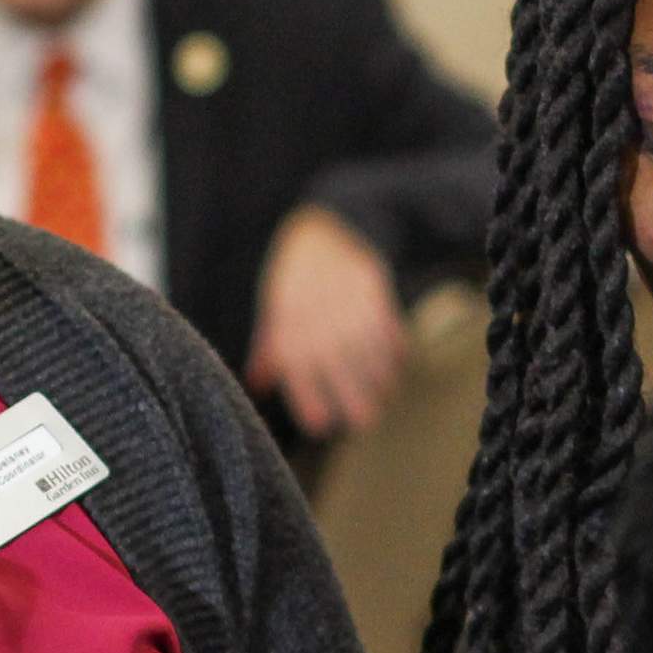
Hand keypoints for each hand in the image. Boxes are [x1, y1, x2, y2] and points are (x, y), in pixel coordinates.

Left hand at [245, 204, 406, 436]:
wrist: (325, 227)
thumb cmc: (295, 276)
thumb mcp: (275, 308)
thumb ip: (269, 348)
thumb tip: (257, 385)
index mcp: (289, 327)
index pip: (299, 375)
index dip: (309, 403)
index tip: (320, 425)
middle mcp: (319, 321)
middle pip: (340, 373)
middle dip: (355, 401)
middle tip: (365, 420)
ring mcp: (348, 307)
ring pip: (370, 356)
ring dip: (380, 380)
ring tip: (383, 393)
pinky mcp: (374, 292)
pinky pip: (389, 330)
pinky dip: (394, 351)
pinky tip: (395, 363)